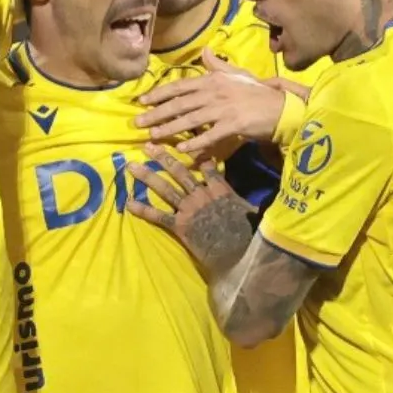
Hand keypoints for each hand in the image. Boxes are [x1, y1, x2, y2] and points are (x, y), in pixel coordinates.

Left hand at [127, 142, 247, 267]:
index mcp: (219, 189)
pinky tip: (128, 202)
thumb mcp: (251, 212)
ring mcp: (188, 209)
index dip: (193, 152)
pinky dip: (143, 209)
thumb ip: (249, 201)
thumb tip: (263, 198)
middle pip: (179, 172)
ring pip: (165, 188)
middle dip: (162, 157)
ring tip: (131, 166)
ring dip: (147, 176)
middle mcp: (201, 194)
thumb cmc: (247, 233)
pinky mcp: (180, 225)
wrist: (236, 252)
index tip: (182, 140)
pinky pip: (158, 215)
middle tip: (147, 145)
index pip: (206, 165)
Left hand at [135, 47, 299, 159]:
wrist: (281, 107)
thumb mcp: (237, 75)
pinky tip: (182, 149)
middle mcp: (215, 92)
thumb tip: (204, 51)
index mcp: (213, 80)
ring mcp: (224, 108)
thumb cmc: (257, 93)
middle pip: (179, 103)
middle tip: (137, 123)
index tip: (142, 101)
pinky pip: (210, 135)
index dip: (159, 93)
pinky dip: (195, 142)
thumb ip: (217, 65)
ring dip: (169, 128)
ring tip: (152, 136)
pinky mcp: (233, 124)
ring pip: (190, 119)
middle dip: (156, 113)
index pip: (180, 86)